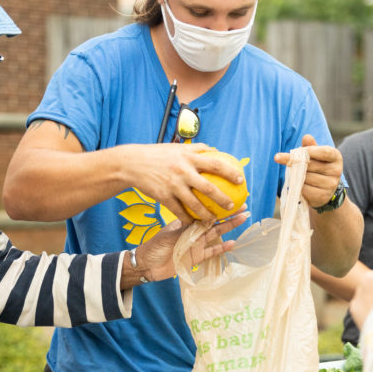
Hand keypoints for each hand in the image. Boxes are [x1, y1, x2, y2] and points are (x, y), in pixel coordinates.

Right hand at [126, 142, 245, 223]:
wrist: (132, 164)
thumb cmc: (156, 155)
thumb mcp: (177, 147)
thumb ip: (197, 149)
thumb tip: (215, 150)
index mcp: (188, 157)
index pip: (215, 164)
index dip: (230, 172)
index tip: (241, 179)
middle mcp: (183, 171)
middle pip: (209, 188)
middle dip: (223, 199)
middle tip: (231, 205)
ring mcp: (173, 185)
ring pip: (195, 205)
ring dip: (207, 214)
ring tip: (214, 219)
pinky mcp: (163, 197)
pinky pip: (178, 212)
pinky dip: (186, 219)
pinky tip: (192, 223)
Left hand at [132, 207, 249, 284]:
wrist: (147, 265)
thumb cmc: (154, 246)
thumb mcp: (170, 233)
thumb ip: (184, 226)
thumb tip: (195, 214)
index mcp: (188, 223)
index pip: (205, 211)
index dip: (216, 204)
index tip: (227, 195)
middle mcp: (194, 232)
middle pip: (215, 221)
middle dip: (228, 213)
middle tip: (243, 205)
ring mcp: (197, 245)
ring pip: (216, 234)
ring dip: (229, 227)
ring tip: (243, 219)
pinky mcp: (197, 258)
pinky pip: (212, 252)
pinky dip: (222, 249)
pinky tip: (233, 243)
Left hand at [274, 134, 342, 209]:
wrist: (325, 190)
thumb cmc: (318, 167)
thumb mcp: (316, 155)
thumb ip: (310, 146)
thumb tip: (307, 137)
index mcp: (336, 157)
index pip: (324, 152)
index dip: (310, 151)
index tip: (294, 151)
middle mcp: (336, 171)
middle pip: (311, 165)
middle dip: (294, 161)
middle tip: (278, 157)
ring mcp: (331, 185)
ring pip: (306, 177)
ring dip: (295, 174)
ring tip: (292, 172)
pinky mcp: (323, 196)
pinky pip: (305, 189)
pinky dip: (298, 186)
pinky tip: (297, 183)